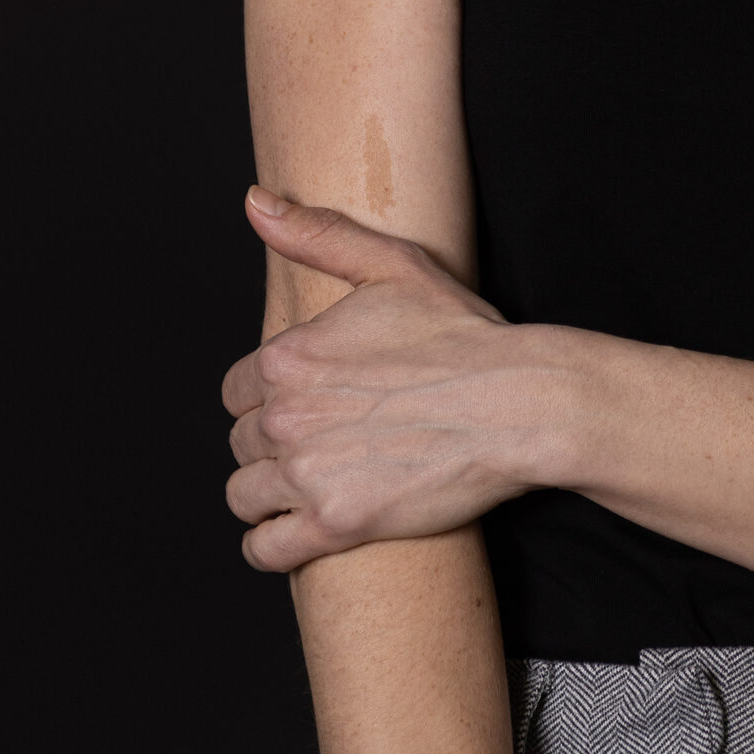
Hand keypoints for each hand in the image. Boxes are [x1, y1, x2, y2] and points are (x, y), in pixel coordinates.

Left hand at [222, 188, 564, 571]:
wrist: (516, 402)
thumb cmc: (461, 335)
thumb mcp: (392, 266)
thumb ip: (317, 235)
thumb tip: (255, 204)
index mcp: (288, 356)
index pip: (236, 390)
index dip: (266, 397)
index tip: (300, 403)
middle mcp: (286, 416)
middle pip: (240, 443)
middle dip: (269, 445)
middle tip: (315, 443)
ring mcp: (308, 473)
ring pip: (244, 496)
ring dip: (266, 495)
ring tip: (305, 486)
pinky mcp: (335, 524)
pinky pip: (265, 549)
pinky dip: (271, 545)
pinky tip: (295, 531)